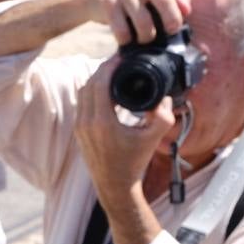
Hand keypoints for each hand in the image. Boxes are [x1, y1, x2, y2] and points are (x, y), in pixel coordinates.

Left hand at [75, 56, 176, 197]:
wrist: (115, 186)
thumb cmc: (134, 162)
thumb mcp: (154, 136)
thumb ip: (163, 113)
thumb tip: (164, 95)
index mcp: (101, 121)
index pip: (100, 82)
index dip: (110, 66)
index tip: (122, 57)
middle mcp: (86, 122)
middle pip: (89, 84)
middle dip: (103, 69)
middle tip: (119, 62)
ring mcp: (79, 127)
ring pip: (83, 93)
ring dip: (97, 80)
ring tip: (115, 73)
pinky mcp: (79, 132)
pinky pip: (82, 104)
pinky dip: (93, 93)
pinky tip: (107, 90)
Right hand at [86, 0, 190, 45]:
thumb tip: (186, 10)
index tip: (183, 12)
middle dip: (171, 20)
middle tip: (170, 31)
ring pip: (143, 20)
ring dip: (146, 36)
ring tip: (145, 39)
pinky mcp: (108, 2)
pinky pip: (122, 29)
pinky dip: (125, 39)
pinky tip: (126, 39)